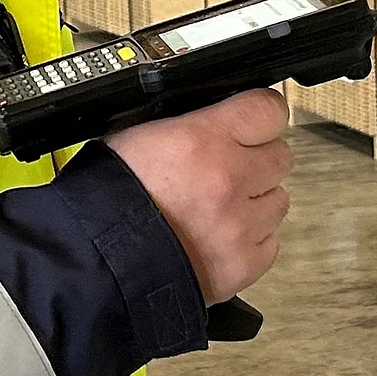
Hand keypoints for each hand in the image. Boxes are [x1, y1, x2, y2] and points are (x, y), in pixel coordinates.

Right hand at [104, 88, 292, 303]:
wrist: (96, 264)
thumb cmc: (109, 201)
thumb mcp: (142, 135)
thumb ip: (192, 123)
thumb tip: (220, 116)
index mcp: (202, 140)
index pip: (268, 110)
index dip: (260, 115)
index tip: (254, 122)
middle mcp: (228, 180)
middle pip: (280, 156)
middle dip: (256, 160)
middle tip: (227, 171)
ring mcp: (240, 226)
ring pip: (279, 200)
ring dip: (255, 202)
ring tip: (217, 210)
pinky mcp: (243, 265)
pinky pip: (270, 243)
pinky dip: (250, 241)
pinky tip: (218, 238)